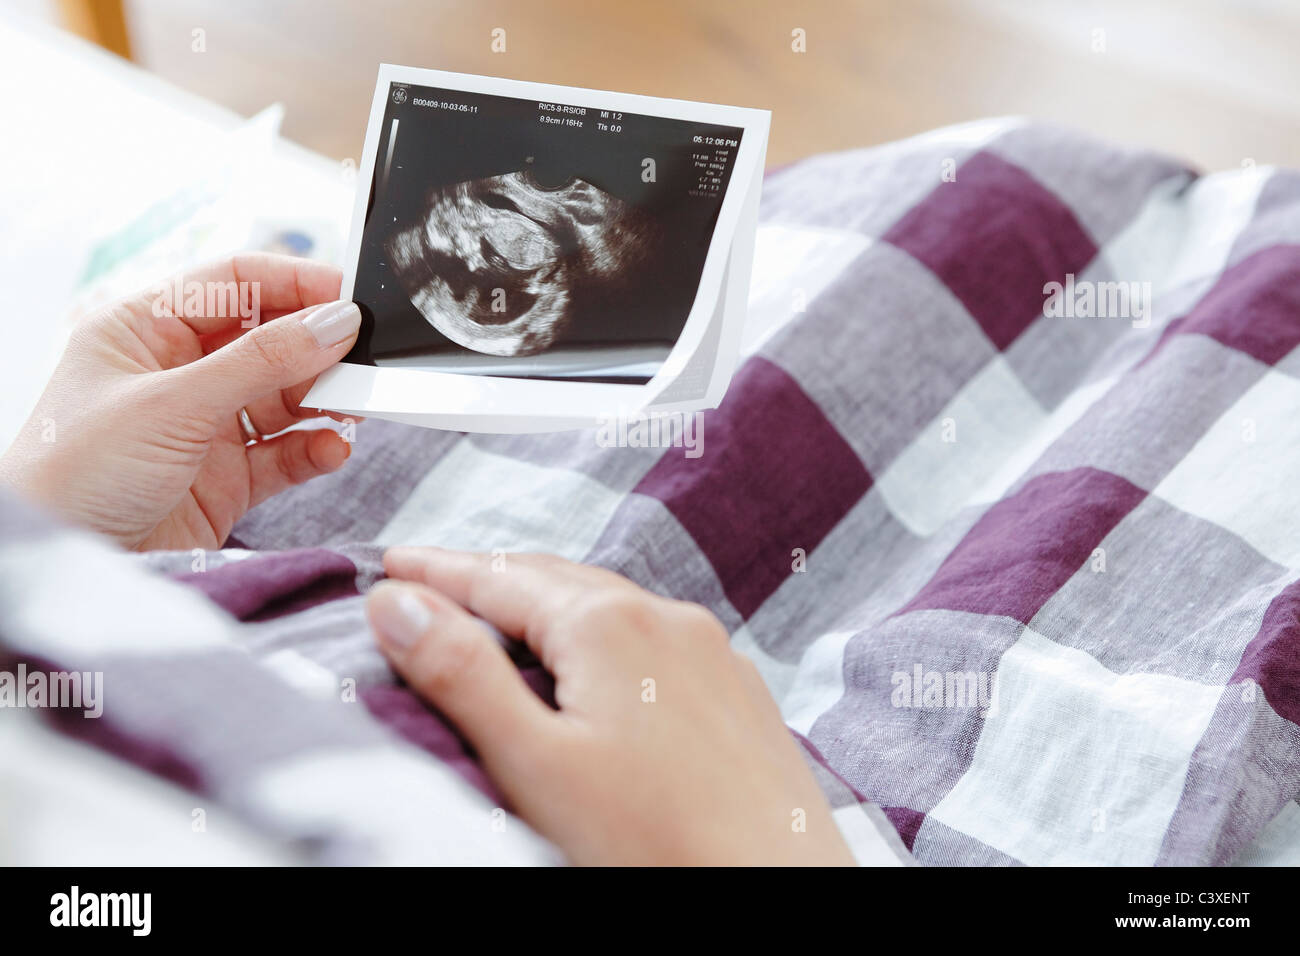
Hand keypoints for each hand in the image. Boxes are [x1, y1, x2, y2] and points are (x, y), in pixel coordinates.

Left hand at [0, 254, 360, 550]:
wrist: (64, 565)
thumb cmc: (76, 474)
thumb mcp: (172, 404)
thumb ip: (261, 362)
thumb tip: (334, 323)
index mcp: (144, 329)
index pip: (233, 283)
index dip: (293, 283)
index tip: (349, 296)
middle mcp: (176, 372)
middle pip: (267, 339)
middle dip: (316, 347)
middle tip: (363, 356)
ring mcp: (204, 426)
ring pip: (283, 396)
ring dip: (322, 399)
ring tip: (355, 406)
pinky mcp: (227, 479)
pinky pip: (286, 452)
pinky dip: (314, 449)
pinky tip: (331, 448)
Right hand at [366, 548, 855, 865]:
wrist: (778, 892)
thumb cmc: (654, 842)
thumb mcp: (534, 763)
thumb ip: (461, 675)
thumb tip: (396, 603)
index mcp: (608, 623)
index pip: (499, 577)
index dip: (439, 570)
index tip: (391, 563)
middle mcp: (667, 619)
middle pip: (555, 580)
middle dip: (489, 578)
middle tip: (434, 580)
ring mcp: (711, 652)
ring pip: (610, 604)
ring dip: (547, 604)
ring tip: (502, 614)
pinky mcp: (737, 690)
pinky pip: (654, 638)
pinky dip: (602, 635)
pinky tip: (596, 663)